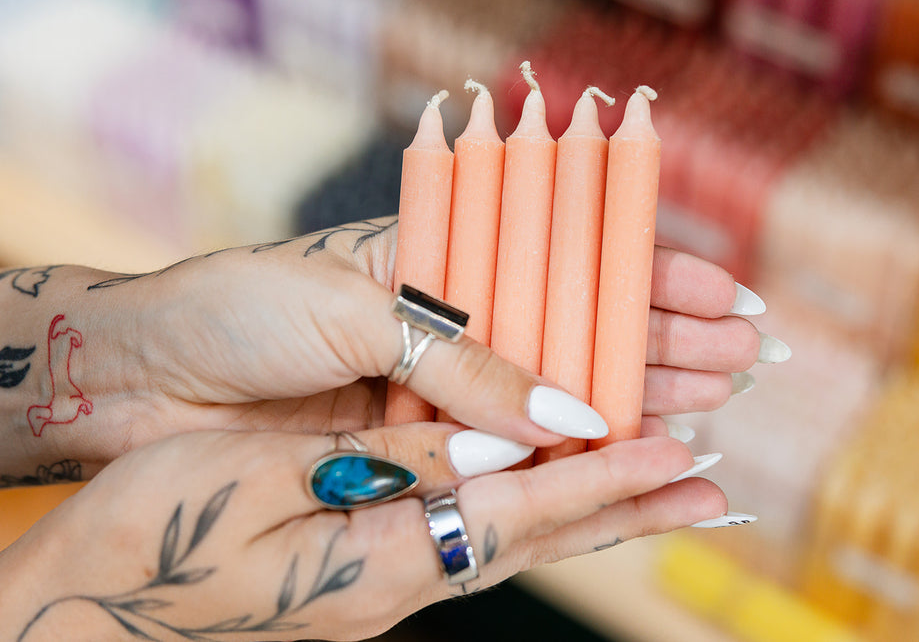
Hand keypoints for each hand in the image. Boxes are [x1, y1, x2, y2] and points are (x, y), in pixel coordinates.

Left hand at [0, 216, 779, 479]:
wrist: (144, 377)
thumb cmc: (240, 311)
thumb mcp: (358, 311)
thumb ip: (465, 361)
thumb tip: (573, 408)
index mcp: (440, 262)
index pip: (565, 262)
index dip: (645, 275)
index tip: (720, 292)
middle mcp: (451, 327)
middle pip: (579, 331)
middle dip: (665, 341)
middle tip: (745, 357)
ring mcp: (439, 391)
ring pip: (556, 395)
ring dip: (637, 397)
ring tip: (717, 401)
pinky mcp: (416, 449)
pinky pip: (504, 451)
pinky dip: (564, 454)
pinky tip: (627, 451)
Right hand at [1, 427, 723, 640]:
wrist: (79, 601)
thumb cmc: (145, 536)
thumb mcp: (258, 487)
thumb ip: (390, 472)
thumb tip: (500, 447)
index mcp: (377, 566)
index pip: (522, 513)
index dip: (605, 479)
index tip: (679, 455)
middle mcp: (396, 585)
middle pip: (539, 536)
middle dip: (629, 504)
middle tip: (710, 486)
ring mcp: (380, 586)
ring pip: (514, 536)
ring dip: (592, 507)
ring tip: (663, 487)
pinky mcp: (362, 570)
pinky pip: (469, 531)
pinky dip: (528, 505)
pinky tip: (547, 489)